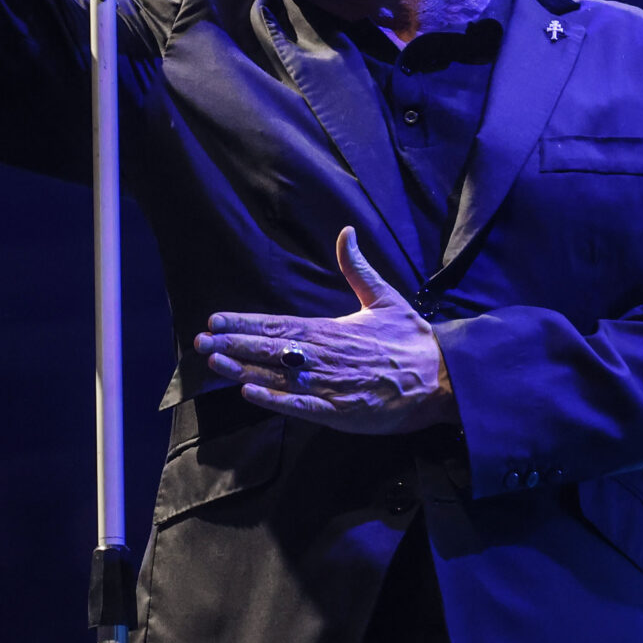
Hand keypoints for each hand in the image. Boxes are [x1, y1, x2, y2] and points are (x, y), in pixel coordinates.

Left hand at [194, 227, 457, 433]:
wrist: (443, 379)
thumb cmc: (411, 340)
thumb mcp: (384, 297)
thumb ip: (358, 268)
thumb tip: (346, 232)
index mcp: (332, 330)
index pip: (279, 323)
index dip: (245, 321)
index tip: (215, 319)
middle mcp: (325, 355)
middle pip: (271, 348)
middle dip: (234, 343)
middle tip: (200, 340)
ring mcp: (330, 384)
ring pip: (279, 375)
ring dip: (245, 368)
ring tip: (214, 362)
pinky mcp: (340, 411)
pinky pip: (301, 406)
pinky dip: (275, 400)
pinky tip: (249, 394)